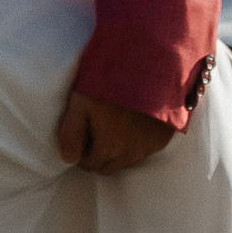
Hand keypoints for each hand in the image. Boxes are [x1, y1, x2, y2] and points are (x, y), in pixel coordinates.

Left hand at [56, 90, 174, 171]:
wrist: (151, 65)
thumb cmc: (112, 81)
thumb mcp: (82, 101)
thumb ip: (71, 132)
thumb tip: (69, 159)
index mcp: (109, 147)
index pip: (89, 164)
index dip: (80, 152)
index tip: (81, 137)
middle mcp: (131, 154)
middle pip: (107, 167)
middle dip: (97, 155)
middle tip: (93, 133)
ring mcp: (149, 147)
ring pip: (126, 162)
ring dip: (116, 152)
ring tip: (112, 128)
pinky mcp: (163, 138)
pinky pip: (144, 151)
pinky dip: (135, 144)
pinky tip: (132, 125)